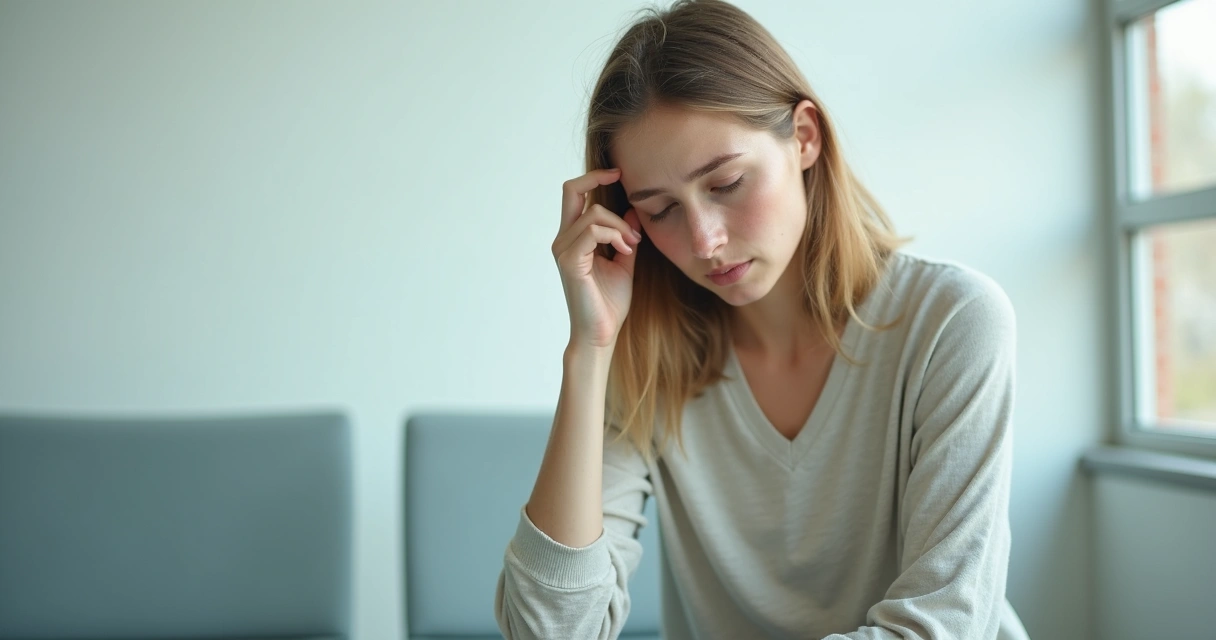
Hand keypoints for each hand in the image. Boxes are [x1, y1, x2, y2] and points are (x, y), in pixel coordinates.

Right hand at [551, 168, 643, 349]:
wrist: (601, 333)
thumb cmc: (609, 302)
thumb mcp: (623, 262)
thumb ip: (625, 236)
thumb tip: (632, 210)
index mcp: (573, 238)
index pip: (575, 194)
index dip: (594, 178)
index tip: (619, 174)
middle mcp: (563, 240)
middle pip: (571, 190)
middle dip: (598, 179)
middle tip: (625, 185)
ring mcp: (563, 249)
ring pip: (593, 214)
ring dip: (620, 225)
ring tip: (632, 243)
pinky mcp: (569, 261)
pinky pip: (593, 231)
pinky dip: (615, 235)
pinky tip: (626, 249)